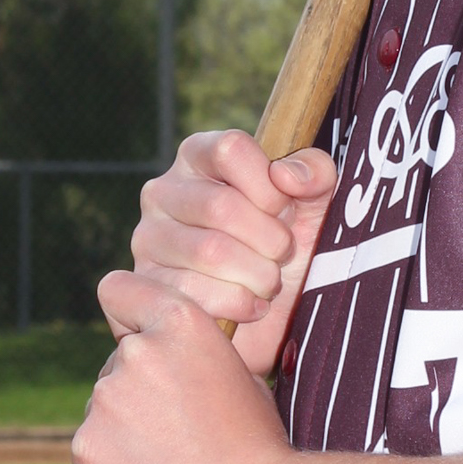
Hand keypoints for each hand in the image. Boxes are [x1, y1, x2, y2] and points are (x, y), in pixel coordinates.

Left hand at [72, 268, 290, 463]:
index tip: (136, 336)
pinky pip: (92, 446)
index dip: (126, 313)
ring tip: (169, 461)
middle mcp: (136, 351)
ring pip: (104, 407)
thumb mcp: (237, 374)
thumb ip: (191, 355)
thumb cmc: (255, 444)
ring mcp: (105, 398)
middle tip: (176, 429)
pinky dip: (111, 462)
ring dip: (124, 426)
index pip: (120, 289)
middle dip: (137, 388)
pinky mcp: (86, 445)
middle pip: (117, 362)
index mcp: (180, 322)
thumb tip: (168, 359)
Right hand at [126, 130, 336, 373]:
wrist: (273, 315)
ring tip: (271, 281)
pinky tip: (253, 304)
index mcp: (199, 156)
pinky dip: (239, 303)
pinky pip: (195, 292)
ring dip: (258, 274)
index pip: (231, 149)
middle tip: (284, 255)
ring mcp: (149, 237)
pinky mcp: (147, 284)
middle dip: (270, 238)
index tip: (285, 209)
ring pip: (210, 252)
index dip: (269, 186)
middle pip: (221, 206)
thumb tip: (285, 175)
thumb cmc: (288, 245)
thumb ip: (315, 172)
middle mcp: (163, 190)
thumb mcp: (315, 203)